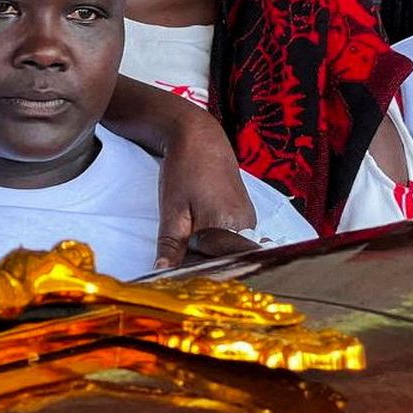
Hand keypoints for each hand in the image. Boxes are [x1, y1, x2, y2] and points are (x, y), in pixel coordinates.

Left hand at [156, 115, 255, 268]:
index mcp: (227, 225)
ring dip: (207, 255)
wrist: (201, 139)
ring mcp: (250, 221)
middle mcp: (246, 226)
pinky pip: (232, 240)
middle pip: (222, 260)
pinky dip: (215, 244)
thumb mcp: (171, 210)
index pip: (211, 265)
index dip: (191, 272)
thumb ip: (170, 244)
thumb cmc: (184, 170)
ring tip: (188, 247)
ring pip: (227, 251)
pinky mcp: (247, 217)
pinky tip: (200, 238)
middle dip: (200, 265)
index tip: (174, 273)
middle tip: (178, 261)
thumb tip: (162, 271)